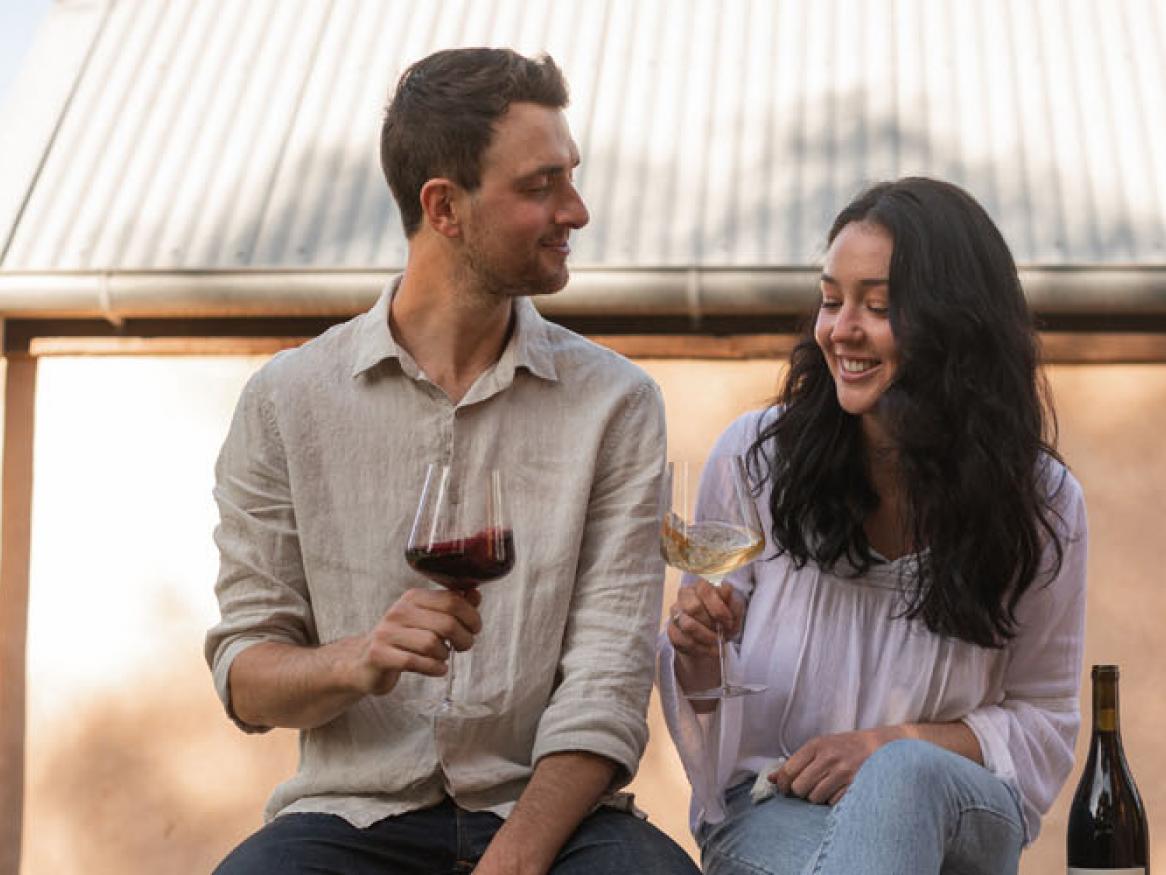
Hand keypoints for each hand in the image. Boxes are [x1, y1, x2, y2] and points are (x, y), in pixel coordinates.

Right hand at [351, 587, 481, 695]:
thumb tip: (476, 594)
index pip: (452, 600)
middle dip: (464, 638)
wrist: (364, 661)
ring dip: (445, 655)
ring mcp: (387, 633)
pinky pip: (415, 662)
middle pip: (446, 623)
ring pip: (432, 644)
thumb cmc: (403, 639)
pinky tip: (438, 669)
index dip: (471, 616)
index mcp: (413, 598)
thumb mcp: (427, 618)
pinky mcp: (379, 655)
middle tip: (464, 646)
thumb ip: (452, 606)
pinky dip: (434, 668)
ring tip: (444, 657)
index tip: (474, 629)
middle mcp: (399, 611)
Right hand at [666, 577, 743, 658]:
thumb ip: (732, 602)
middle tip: (721, 634)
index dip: (718, 608)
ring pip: (687, 625)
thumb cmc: (723, 620)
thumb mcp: (734, 613)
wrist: (712, 638)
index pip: (705, 591)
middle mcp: (685, 595)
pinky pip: (680, 639)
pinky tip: (708, 649)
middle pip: (693, 608)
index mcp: (701, 587)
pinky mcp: (671, 629)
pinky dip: (698, 647)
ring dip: (705, 637)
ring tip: (716, 644)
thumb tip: (726, 590)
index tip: (729, 623)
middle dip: (710, 624)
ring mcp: (676, 612)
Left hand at [769, 726, 902, 804]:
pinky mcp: (855, 786)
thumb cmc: (844, 747)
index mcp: (816, 745)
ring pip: (815, 798)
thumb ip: (795, 762)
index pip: (789, 770)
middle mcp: (829, 758)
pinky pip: (832, 803)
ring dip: (816, 798)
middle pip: (800, 787)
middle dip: (800, 792)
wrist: (878, 745)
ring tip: (823, 788)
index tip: (784, 789)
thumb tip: (771, 779)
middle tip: (806, 788)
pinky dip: (831, 801)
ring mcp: (843, 772)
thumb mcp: (819, 747)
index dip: (783, 784)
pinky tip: (836, 791)